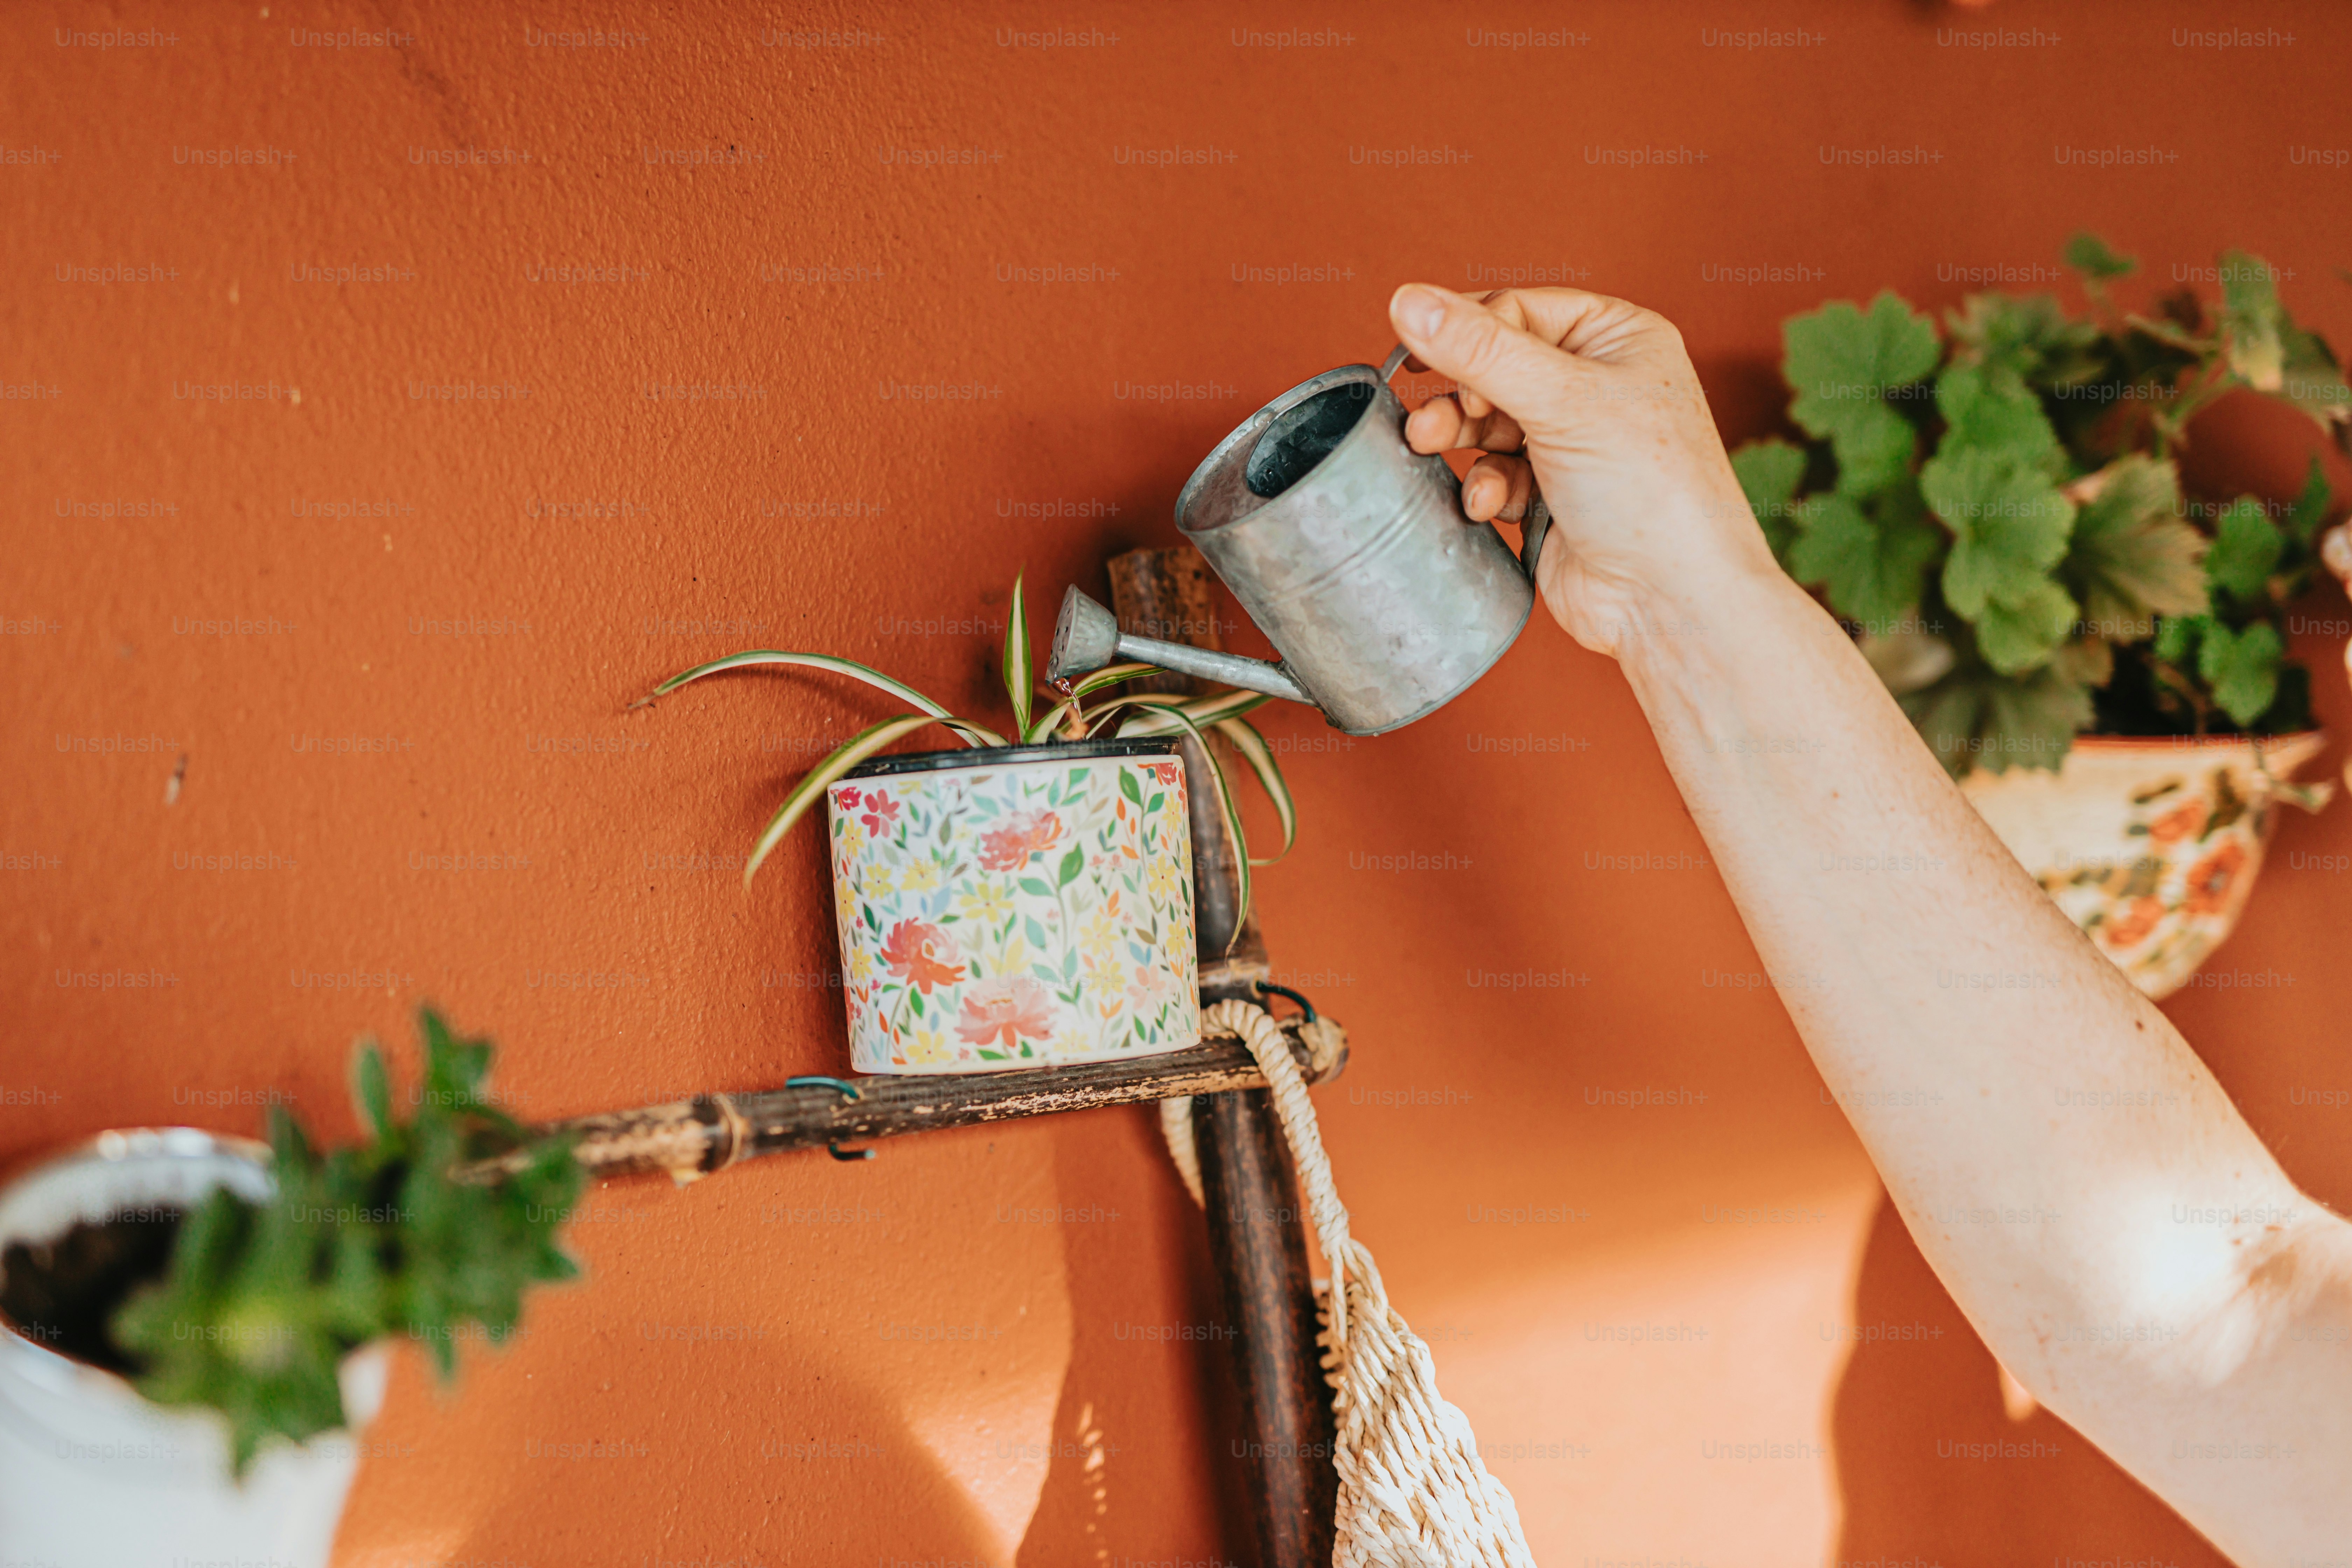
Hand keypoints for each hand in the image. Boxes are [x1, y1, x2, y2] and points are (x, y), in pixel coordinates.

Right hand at [1388, 283, 1776, 659]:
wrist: (1669, 599)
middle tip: (1426, 419)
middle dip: (1456, 393)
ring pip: (1487, 424)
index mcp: (1619, 339)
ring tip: (1428, 448)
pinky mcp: (1550, 498)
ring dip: (1457, 438)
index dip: (1472, 336)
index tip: (1440, 368)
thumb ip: (1479, 350)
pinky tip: (1487, 505)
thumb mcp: (1562, 400)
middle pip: (1496, 367)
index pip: (1519, 310)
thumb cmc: (1649, 489)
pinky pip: (1495, 475)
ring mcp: (1573, 445)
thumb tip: (1407, 300)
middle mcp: (1598, 386)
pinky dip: (1484, 486)